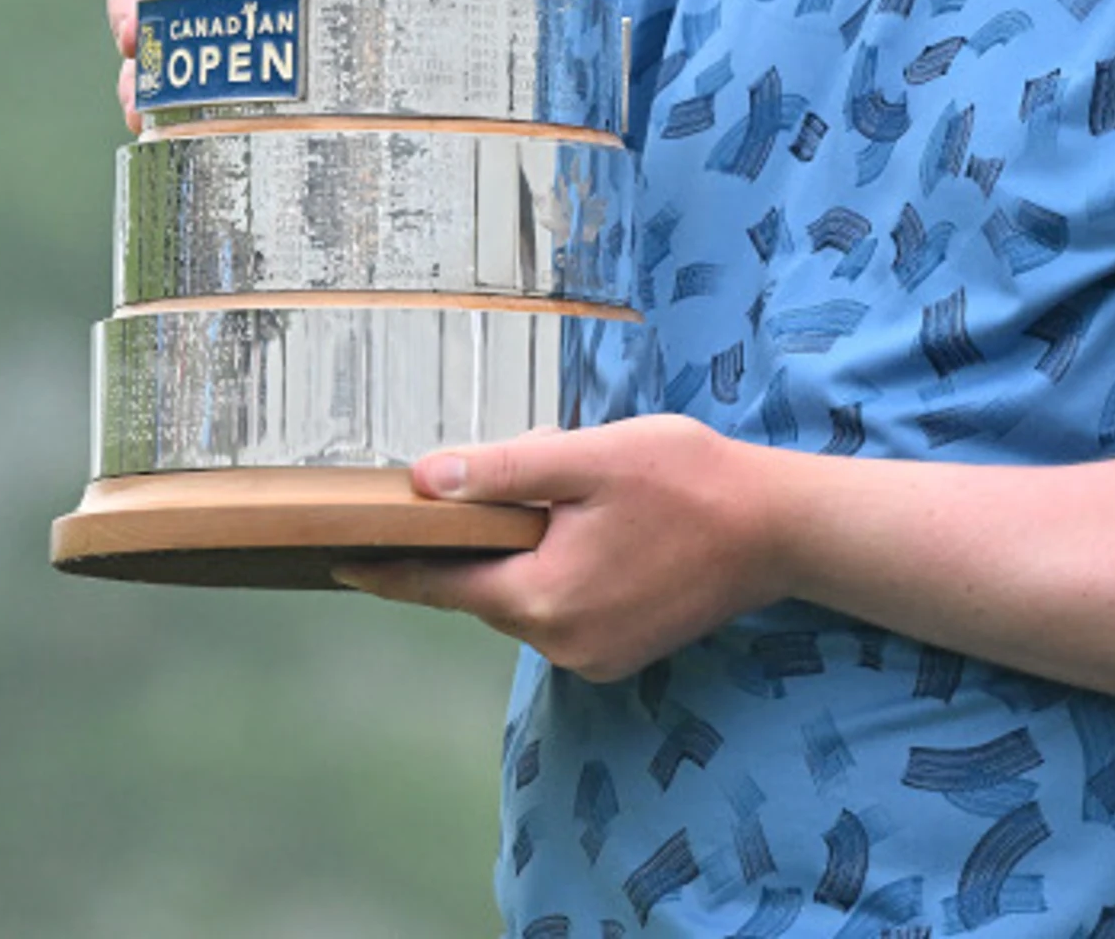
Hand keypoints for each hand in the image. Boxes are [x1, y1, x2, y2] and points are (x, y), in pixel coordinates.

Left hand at [330, 417, 791, 683]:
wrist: (779, 529)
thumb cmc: (687, 481)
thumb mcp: (587, 458)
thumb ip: (502, 470)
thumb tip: (422, 480)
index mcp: (542, 598)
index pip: (438, 584)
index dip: (387, 567)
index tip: (335, 560)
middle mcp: (560, 644)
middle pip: (484, 589)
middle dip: (477, 541)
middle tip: (493, 480)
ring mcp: (593, 657)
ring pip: (524, 599)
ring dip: (523, 554)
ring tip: (567, 499)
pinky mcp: (620, 653)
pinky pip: (561, 612)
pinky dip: (556, 574)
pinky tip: (593, 530)